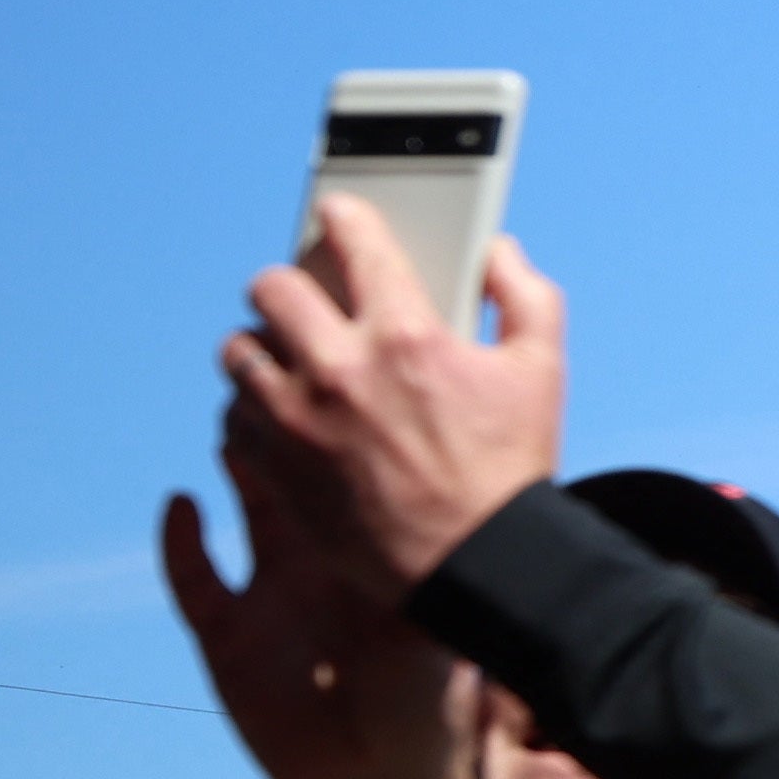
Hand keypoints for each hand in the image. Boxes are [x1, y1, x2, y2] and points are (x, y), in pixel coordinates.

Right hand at [166, 405, 480, 778]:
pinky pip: (194, 577)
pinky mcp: (227, 637)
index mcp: (375, 555)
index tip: (364, 378)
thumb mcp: (438, 637)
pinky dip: (180, 541)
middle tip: (293, 374)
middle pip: (301, 471)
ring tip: (241, 415)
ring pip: (246, 504)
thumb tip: (485, 532)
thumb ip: (445, 587)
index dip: (358, 429)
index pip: (362, 476)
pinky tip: (182, 503)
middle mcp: (321, 562)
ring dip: (240, 460)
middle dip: (291, 421)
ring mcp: (271, 593)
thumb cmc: (423, 710)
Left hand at [221, 196, 566, 604]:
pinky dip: (253, 406)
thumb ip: (525, 295)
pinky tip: (281, 409)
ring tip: (287, 356)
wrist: (474, 564)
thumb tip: (498, 254)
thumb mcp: (543, 371)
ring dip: (262, 346)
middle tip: (307, 298)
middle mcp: (339, 370)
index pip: (355, 243)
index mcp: (407, 336)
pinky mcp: (275, 468)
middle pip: (271, 289)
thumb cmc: (510, 468)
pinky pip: (234, 415)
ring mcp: (297, 422)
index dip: (343, 217)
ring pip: (238, 351)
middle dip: (289, 284)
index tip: (337, 214)